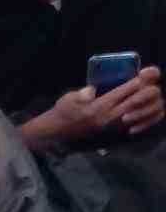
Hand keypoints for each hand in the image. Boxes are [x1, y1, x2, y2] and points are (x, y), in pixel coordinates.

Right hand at [37, 67, 162, 143]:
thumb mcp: (69, 98)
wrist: (58, 134)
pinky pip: (136, 127)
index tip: (143, 75)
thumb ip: (83, 93)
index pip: (122, 92)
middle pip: (135, 102)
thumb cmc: (63, 113)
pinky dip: (145, 118)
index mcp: (98, 107)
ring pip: (139, 114)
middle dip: (145, 90)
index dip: (135, 82)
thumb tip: (94, 89)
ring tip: (151, 95)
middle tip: (150, 83)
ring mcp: (114, 128)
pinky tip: (147, 111)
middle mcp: (109, 118)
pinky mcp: (115, 136)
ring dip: (147, 104)